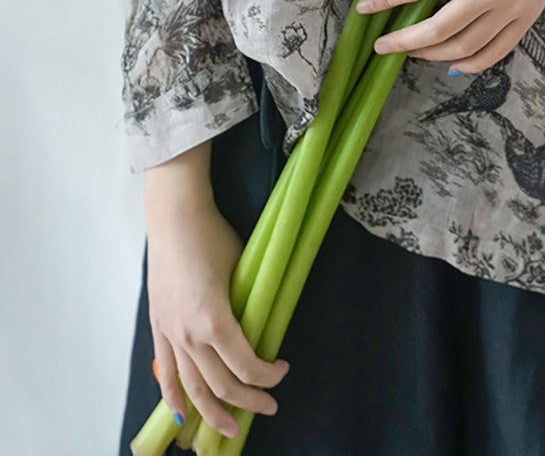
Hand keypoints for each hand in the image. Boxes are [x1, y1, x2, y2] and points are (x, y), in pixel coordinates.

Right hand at [145, 194, 289, 439]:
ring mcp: (170, 334)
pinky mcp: (158, 327)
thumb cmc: (213, 237)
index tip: (282, 369)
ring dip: (212, 412)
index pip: (246, 366)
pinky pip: (165, 372)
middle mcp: (190, 335)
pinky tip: (183, 415)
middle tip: (269, 406)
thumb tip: (262, 326)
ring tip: (229, 429)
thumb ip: (248, 305)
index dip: (268, 376)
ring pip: (191, 388)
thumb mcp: (242, 270)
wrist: (175, 218)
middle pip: (221, 385)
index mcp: (215, 321)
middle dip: (248, 401)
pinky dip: (174, 397)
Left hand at [356, 0, 544, 74]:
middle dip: (403, 41)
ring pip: (464, 47)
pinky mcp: (526, 19)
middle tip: (381, 45)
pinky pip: (494, 53)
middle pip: (439, 29)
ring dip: (431, 54)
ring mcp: (511, 8)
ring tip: (412, 51)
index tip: (364, 8)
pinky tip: (451, 64)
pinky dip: (469, 64)